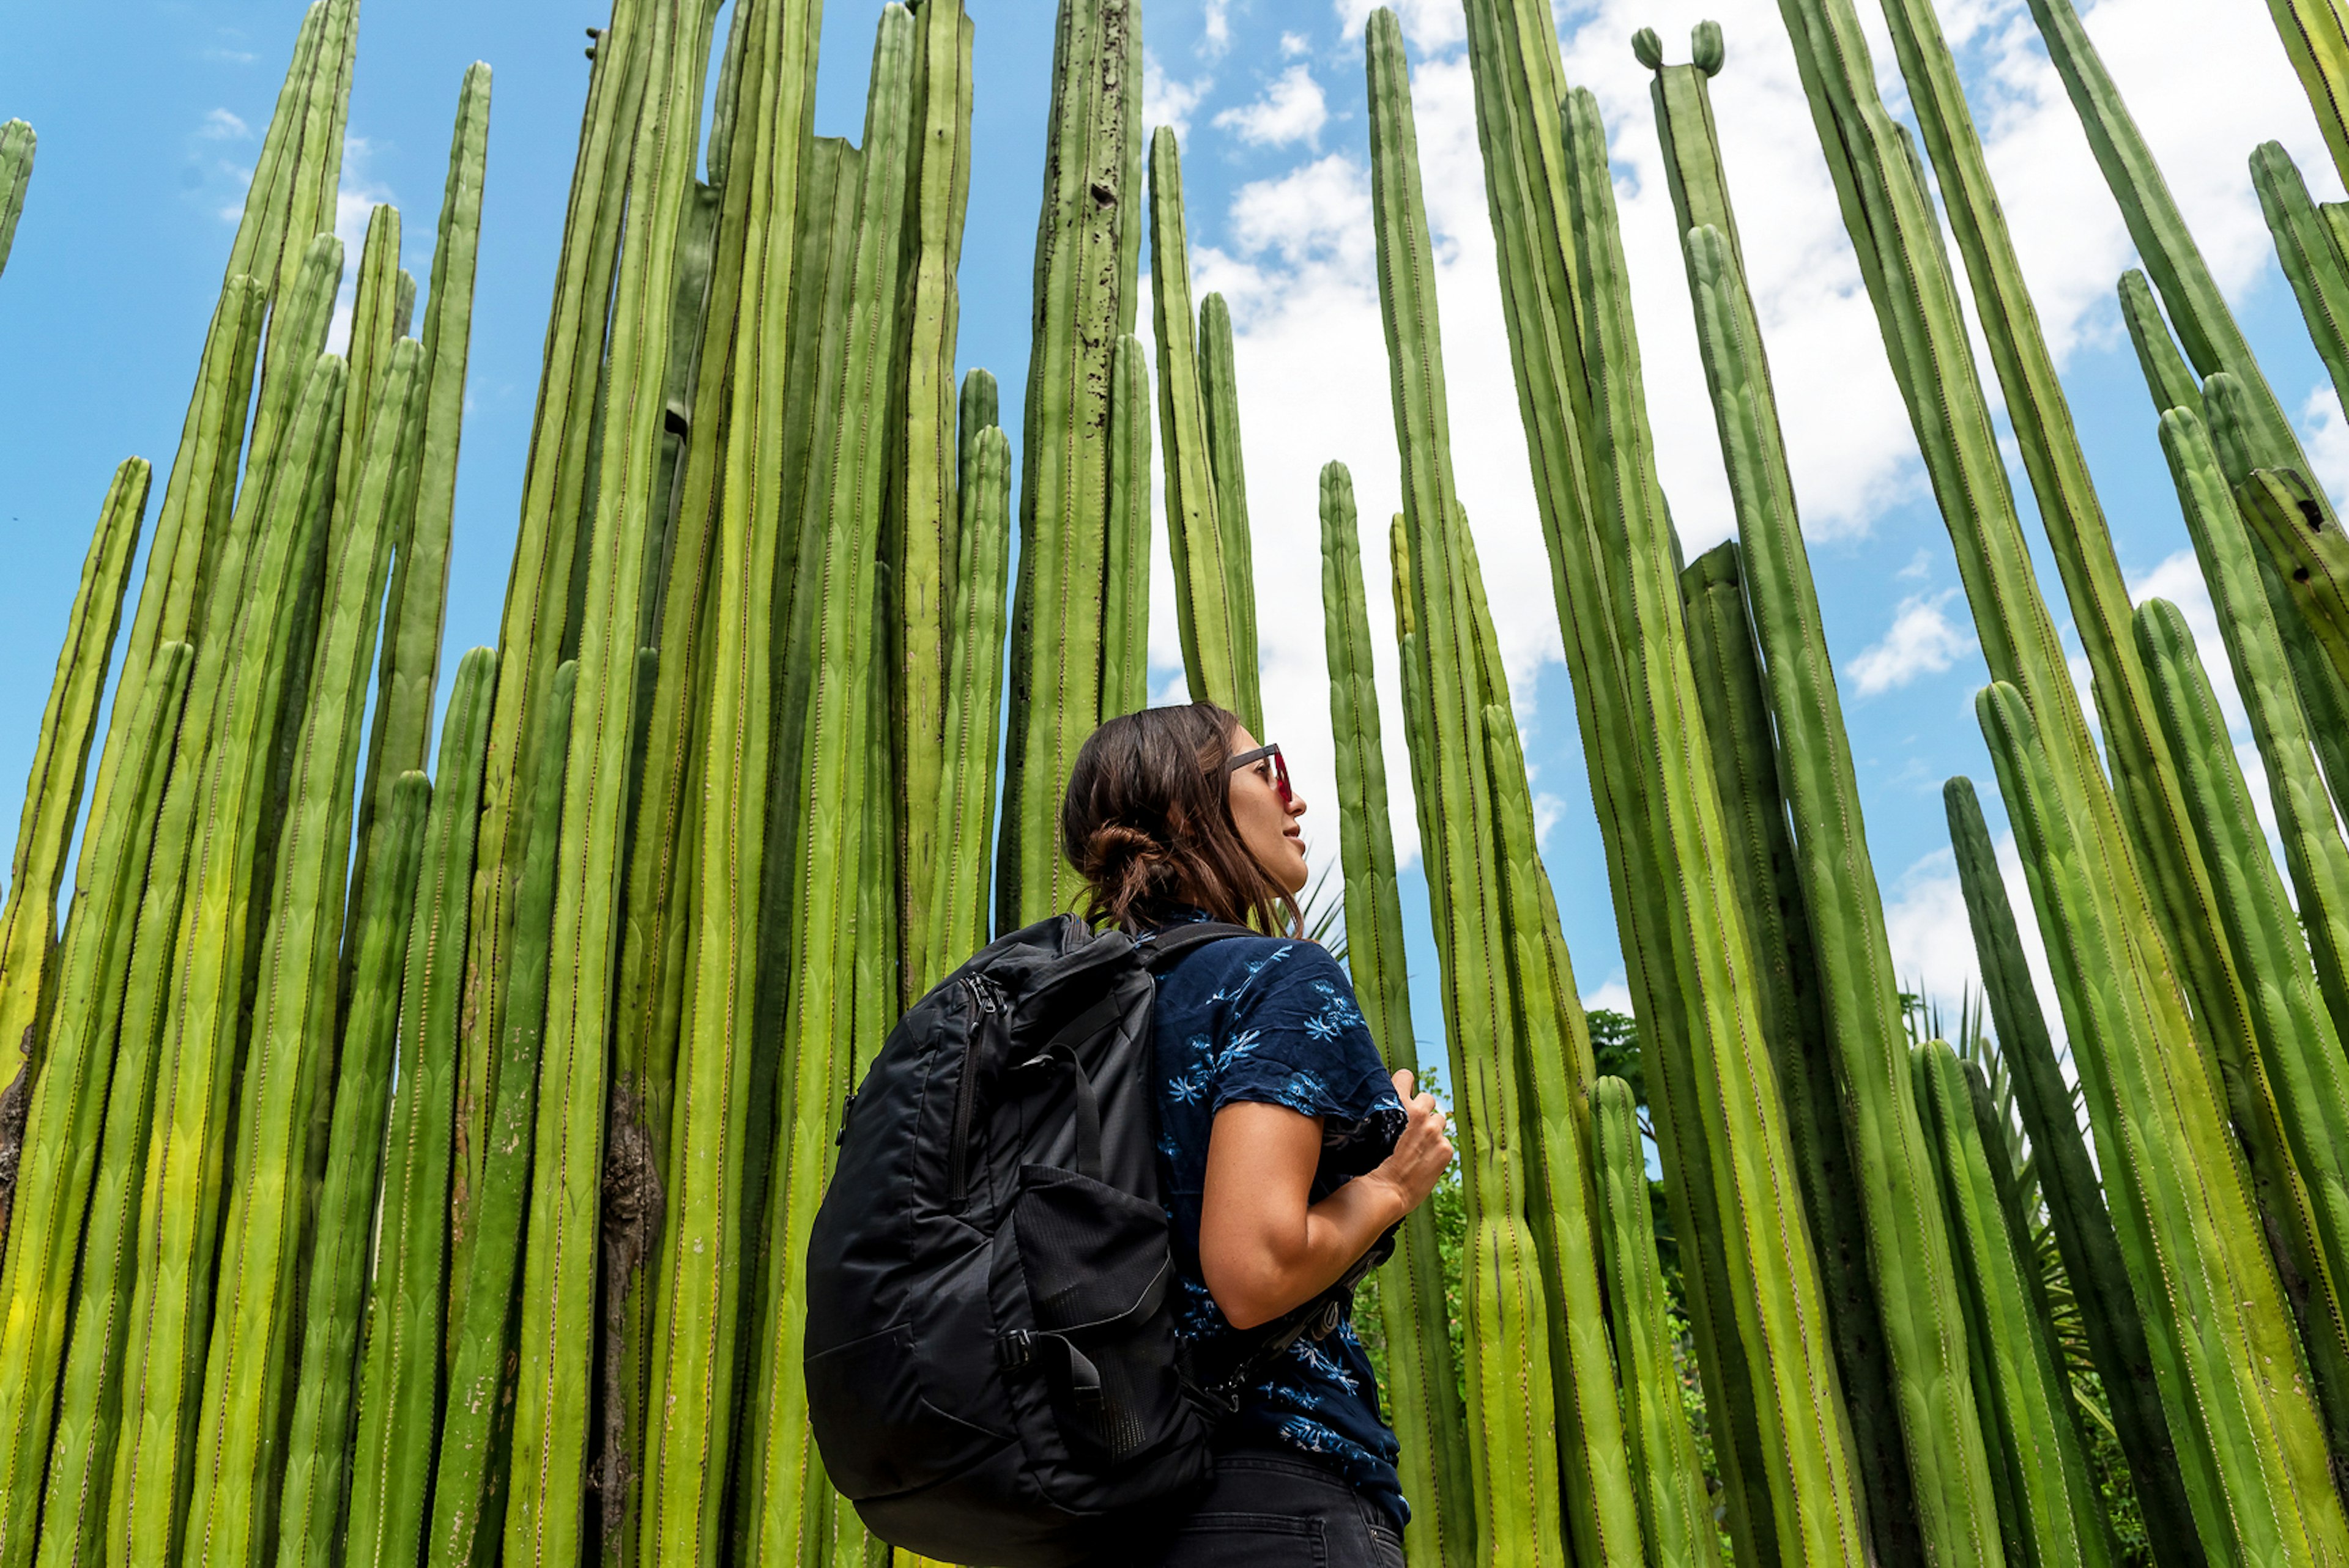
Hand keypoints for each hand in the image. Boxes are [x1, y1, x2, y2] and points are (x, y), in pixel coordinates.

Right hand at [1369, 1070, 1452, 1217]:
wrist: (1383, 1191)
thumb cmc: (1369, 1163)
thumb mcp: (1372, 1127)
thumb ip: (1387, 1113)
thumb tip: (1394, 1106)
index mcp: (1396, 1101)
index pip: (1407, 1075)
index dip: (1405, 1086)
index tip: (1402, 1097)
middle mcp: (1418, 1111)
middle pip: (1428, 1098)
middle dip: (1422, 1110)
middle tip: (1412, 1128)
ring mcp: (1434, 1130)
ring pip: (1440, 1120)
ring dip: (1432, 1129)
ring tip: (1418, 1147)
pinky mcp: (1445, 1148)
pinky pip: (1445, 1142)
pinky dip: (1437, 1150)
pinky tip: (1423, 1162)